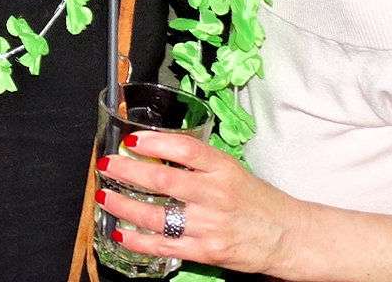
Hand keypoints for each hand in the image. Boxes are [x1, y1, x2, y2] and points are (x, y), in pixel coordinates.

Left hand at [96, 131, 297, 275]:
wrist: (286, 235)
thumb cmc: (256, 199)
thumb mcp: (231, 169)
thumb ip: (198, 162)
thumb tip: (158, 149)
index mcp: (222, 168)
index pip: (184, 149)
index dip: (155, 143)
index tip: (132, 140)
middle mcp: (214, 194)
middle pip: (163, 181)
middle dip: (128, 172)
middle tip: (107, 164)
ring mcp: (209, 225)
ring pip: (157, 216)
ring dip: (125, 206)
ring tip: (105, 196)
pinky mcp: (206, 251)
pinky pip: (164, 246)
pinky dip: (138, 240)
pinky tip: (121, 232)